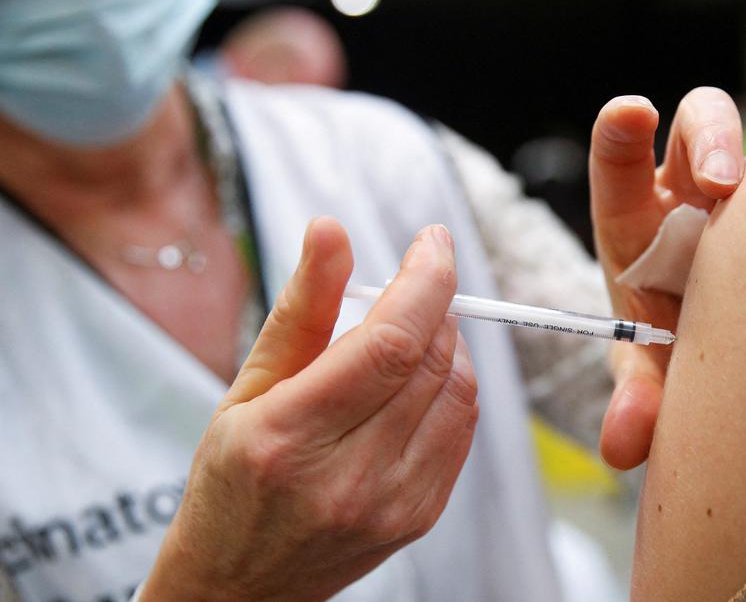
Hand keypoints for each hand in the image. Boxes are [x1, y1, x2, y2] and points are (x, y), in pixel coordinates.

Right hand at [142, 218, 477, 600]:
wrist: (240, 585)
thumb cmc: (231, 482)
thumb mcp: (246, 388)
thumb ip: (302, 307)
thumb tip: (332, 231)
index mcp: (290, 435)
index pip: (391, 342)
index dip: (425, 280)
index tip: (433, 242)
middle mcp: (349, 476)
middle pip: (430, 361)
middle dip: (435, 303)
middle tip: (414, 281)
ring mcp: (393, 503)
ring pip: (457, 392)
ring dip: (446, 342)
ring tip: (409, 331)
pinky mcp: (420, 515)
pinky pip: (462, 428)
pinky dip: (450, 385)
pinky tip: (417, 379)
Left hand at [590, 87, 744, 469]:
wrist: (718, 345)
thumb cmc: (668, 341)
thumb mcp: (647, 367)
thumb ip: (635, 399)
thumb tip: (620, 447)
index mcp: (635, 222)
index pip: (619, 164)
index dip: (620, 135)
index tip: (630, 114)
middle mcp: (689, 196)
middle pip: (696, 126)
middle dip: (709, 137)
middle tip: (717, 181)